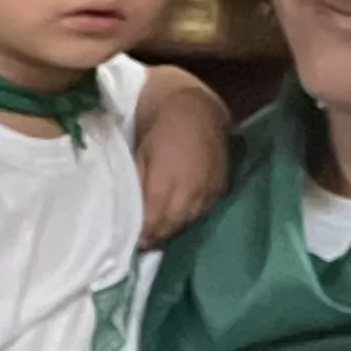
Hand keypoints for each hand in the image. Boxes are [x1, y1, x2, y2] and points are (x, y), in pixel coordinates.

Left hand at [134, 72, 234, 247]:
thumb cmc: (158, 131)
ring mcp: (208, 194)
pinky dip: (189, 216)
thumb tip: (129, 217)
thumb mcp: (138, 158)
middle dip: (156, 235)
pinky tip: (180, 214)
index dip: (142, 235)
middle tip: (143, 240)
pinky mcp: (220, 190)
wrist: (196, 109)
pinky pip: (203, 212)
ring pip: (187, 222)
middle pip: (170, 228)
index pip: (152, 224)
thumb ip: (136, 189)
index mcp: (165, 185)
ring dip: (173, 227)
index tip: (133, 242)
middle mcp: (190, 195)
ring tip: (160, 229)